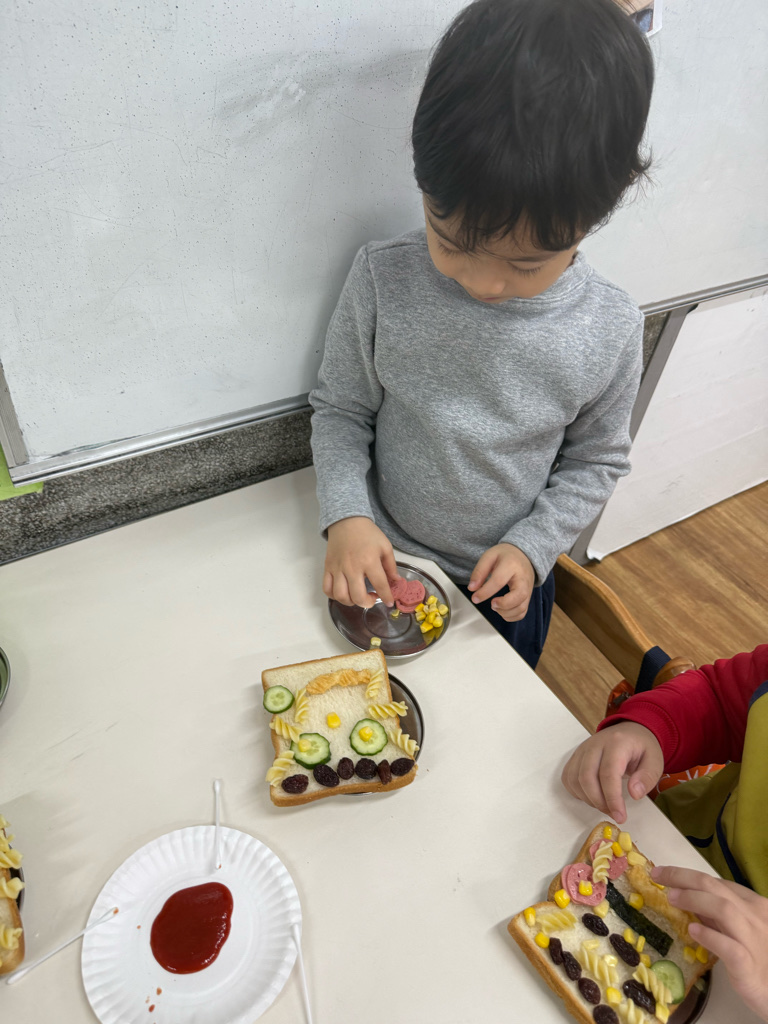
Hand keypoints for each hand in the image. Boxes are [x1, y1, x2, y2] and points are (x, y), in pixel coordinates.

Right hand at [324, 517, 396, 608]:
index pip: (380, 585)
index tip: (390, 602)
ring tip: (358, 597)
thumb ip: (391, 566)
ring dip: (351, 602)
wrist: (347, 521)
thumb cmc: (368, 533)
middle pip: (358, 596)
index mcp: (369, 561)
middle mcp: (352, 567)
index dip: (387, 597)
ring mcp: (338, 569)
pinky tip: (344, 593)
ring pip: (341, 596)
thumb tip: (395, 581)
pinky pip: (327, 588)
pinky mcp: (328, 568)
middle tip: (373, 598)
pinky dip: (334, 596)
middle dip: (368, 603)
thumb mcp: (385, 546)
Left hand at [467, 544, 534, 620]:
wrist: (523, 555)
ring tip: (495, 606)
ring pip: (521, 607)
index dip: (485, 592)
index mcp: (511, 565)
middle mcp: (523, 578)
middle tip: (492, 604)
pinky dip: (511, 616)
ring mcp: (528, 589)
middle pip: (519, 595)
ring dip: (505, 612)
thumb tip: (472, 588)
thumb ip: (479, 571)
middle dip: (503, 604)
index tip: (475, 598)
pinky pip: (522, 612)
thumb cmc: (505, 556)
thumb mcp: (489, 556)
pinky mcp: (528, 598)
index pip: (499, 581)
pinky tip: (501, 610)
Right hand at [561, 721, 663, 823]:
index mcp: (617, 743)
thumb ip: (647, 777)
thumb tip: (634, 794)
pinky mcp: (576, 755)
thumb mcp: (655, 761)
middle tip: (614, 813)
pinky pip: (568, 777)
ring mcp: (582, 749)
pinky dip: (577, 792)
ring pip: (574, 779)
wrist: (630, 731)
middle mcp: (595, 744)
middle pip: (587, 777)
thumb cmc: (642, 748)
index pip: (608, 773)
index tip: (621, 817)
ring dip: (588, 799)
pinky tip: (592, 797)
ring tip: (605, 805)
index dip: (612, 798)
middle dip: (599, 802)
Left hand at [651, 865, 767, 1021]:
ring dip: (693, 899)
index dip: (687, 874)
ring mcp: (754, 940)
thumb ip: (717, 914)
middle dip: (683, 878)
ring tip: (670, 898)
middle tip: (657, 876)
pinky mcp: (749, 967)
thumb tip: (685, 895)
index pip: (716, 882)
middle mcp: (755, 917)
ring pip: (725, 910)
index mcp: (752, 905)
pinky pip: (731, 948)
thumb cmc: (760, 958)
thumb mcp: (739, 930)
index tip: (663, 873)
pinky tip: (693, 931)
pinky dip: (711, 936)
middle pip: (715, 888)